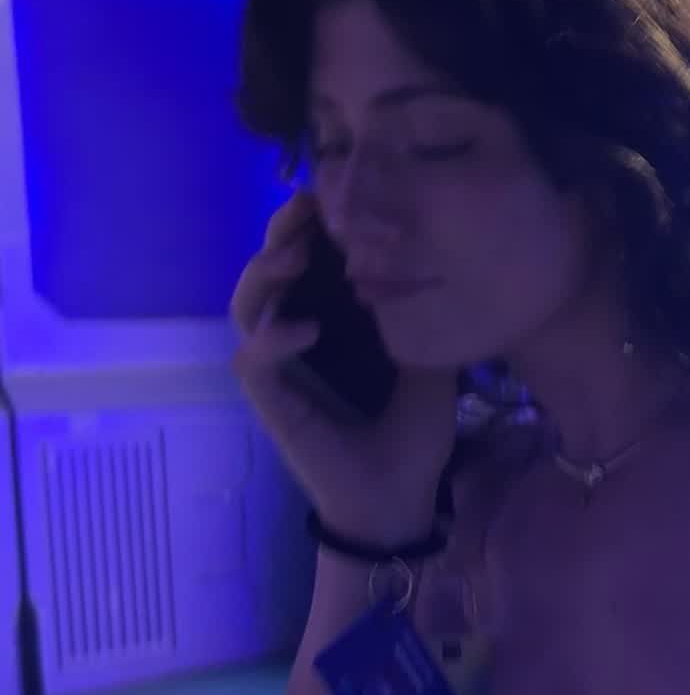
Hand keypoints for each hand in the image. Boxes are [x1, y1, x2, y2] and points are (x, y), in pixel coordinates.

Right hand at [230, 192, 459, 541]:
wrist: (399, 497)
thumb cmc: (413, 435)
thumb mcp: (431, 363)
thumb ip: (424, 317)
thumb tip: (440, 263)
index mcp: (330, 323)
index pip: (304, 263)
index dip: (308, 227)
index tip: (331, 196)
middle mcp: (295, 339)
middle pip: (266, 273)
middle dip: (280, 235)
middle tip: (306, 210)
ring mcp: (278, 369)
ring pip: (245, 306)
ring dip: (264, 275)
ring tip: (295, 256)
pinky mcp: (270, 401)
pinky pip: (252, 359)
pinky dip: (272, 339)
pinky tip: (307, 329)